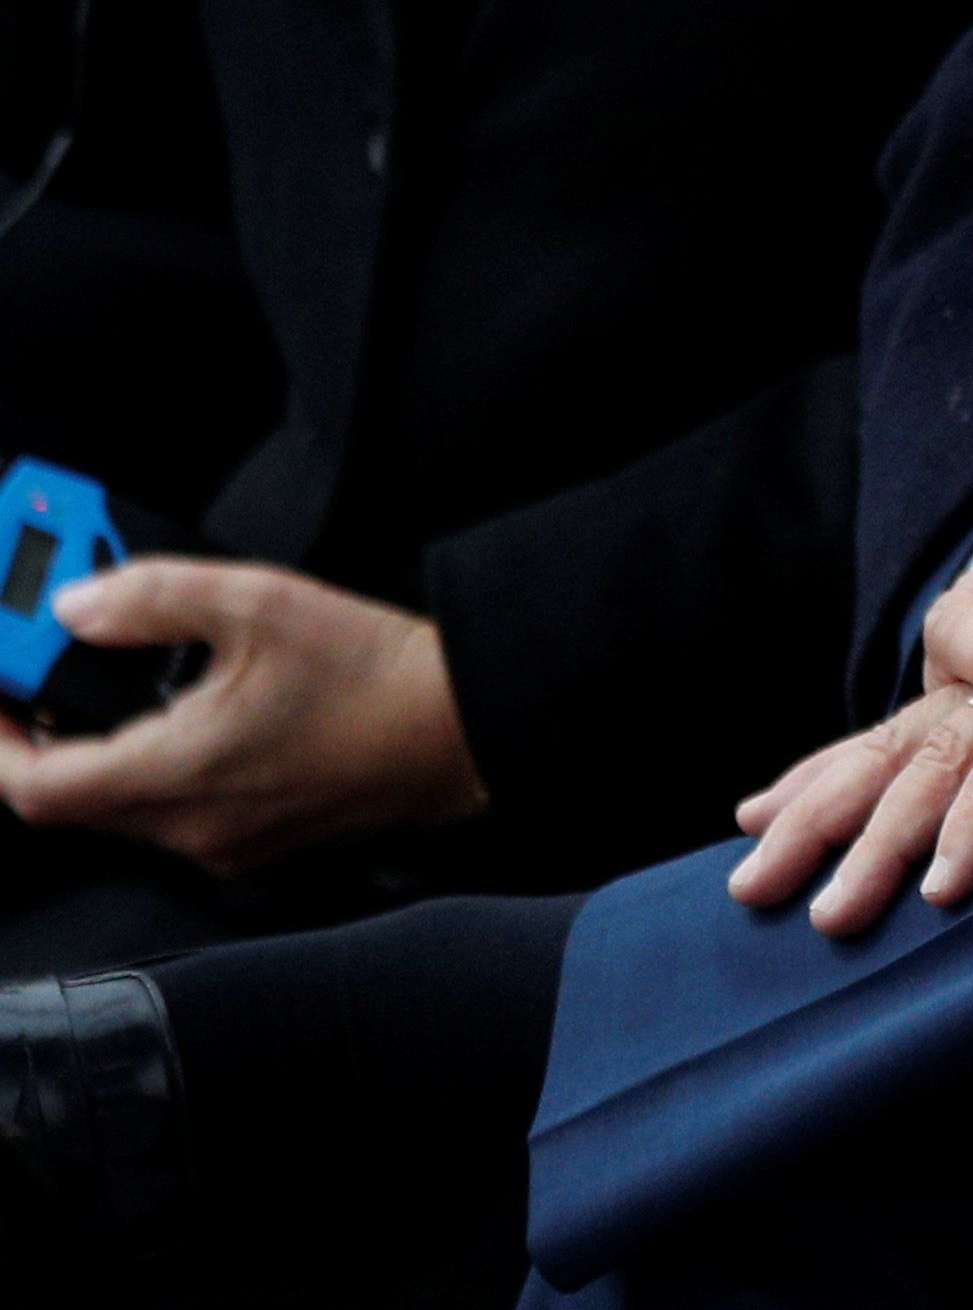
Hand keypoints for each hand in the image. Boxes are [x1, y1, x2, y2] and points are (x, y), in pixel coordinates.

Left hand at [0, 559, 485, 872]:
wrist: (464, 729)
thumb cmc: (376, 676)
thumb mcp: (261, 603)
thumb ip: (154, 596)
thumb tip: (76, 604)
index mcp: (176, 772)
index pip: (31, 784)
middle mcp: (188, 825)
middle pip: (69, 796)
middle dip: (42, 732)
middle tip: (45, 670)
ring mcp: (222, 842)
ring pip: (119, 805)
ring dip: (100, 748)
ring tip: (119, 681)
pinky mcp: (255, 841)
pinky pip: (171, 813)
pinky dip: (153, 765)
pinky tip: (189, 715)